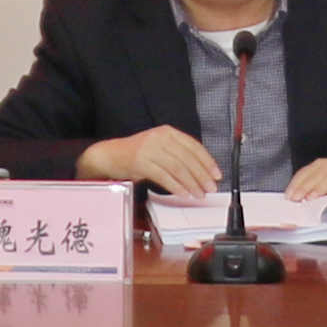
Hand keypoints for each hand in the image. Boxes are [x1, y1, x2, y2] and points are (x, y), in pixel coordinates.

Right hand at [92, 126, 217, 200]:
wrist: (110, 155)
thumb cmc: (137, 154)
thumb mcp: (159, 148)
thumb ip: (178, 155)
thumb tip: (201, 172)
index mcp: (168, 132)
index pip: (194, 146)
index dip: (207, 161)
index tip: (216, 174)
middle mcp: (160, 138)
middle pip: (187, 158)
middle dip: (202, 175)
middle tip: (211, 188)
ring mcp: (150, 149)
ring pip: (178, 168)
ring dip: (191, 183)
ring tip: (199, 194)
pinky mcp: (141, 162)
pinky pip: (164, 176)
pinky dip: (176, 187)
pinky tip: (183, 194)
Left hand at [286, 159, 326, 202]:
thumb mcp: (326, 186)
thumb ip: (312, 191)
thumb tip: (296, 202)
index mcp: (322, 166)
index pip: (305, 173)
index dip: (296, 184)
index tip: (288, 196)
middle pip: (316, 175)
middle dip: (304, 187)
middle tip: (296, 199)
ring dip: (320, 188)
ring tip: (311, 199)